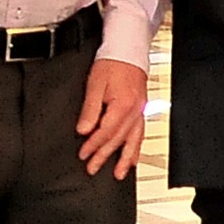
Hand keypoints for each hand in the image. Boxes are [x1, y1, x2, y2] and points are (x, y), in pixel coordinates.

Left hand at [74, 58, 149, 178]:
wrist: (128, 51)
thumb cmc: (112, 64)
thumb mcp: (95, 85)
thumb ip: (90, 110)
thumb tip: (83, 130)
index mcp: (123, 105)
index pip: (106, 132)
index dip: (93, 145)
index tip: (83, 154)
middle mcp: (134, 111)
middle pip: (118, 139)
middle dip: (105, 156)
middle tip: (93, 168)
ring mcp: (140, 111)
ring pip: (134, 140)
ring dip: (126, 158)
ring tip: (119, 173)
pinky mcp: (140, 109)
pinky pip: (140, 133)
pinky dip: (137, 147)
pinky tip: (134, 156)